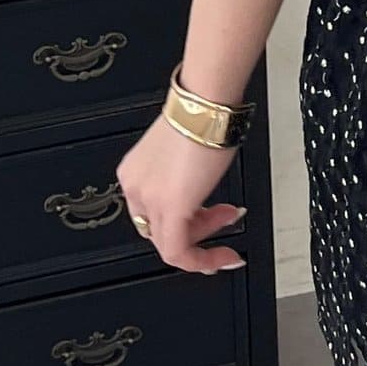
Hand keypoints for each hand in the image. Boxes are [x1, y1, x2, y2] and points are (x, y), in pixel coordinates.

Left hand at [116, 113, 245, 274]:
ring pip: (169, 242)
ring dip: (205, 240)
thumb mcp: (188, 150)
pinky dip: (202, 259)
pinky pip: (178, 252)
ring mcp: (149, 199)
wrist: (206, 106)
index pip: (152, 212)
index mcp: (135, 172)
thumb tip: (202, 183)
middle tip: (225, 218)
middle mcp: (136, 186)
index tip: (208, 218)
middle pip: (160, 229)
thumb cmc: (203, 116)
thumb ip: (185, 173)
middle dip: (198, 228)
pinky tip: (224, 256)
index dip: (185, 219)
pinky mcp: (169, 207)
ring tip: (230, 220)